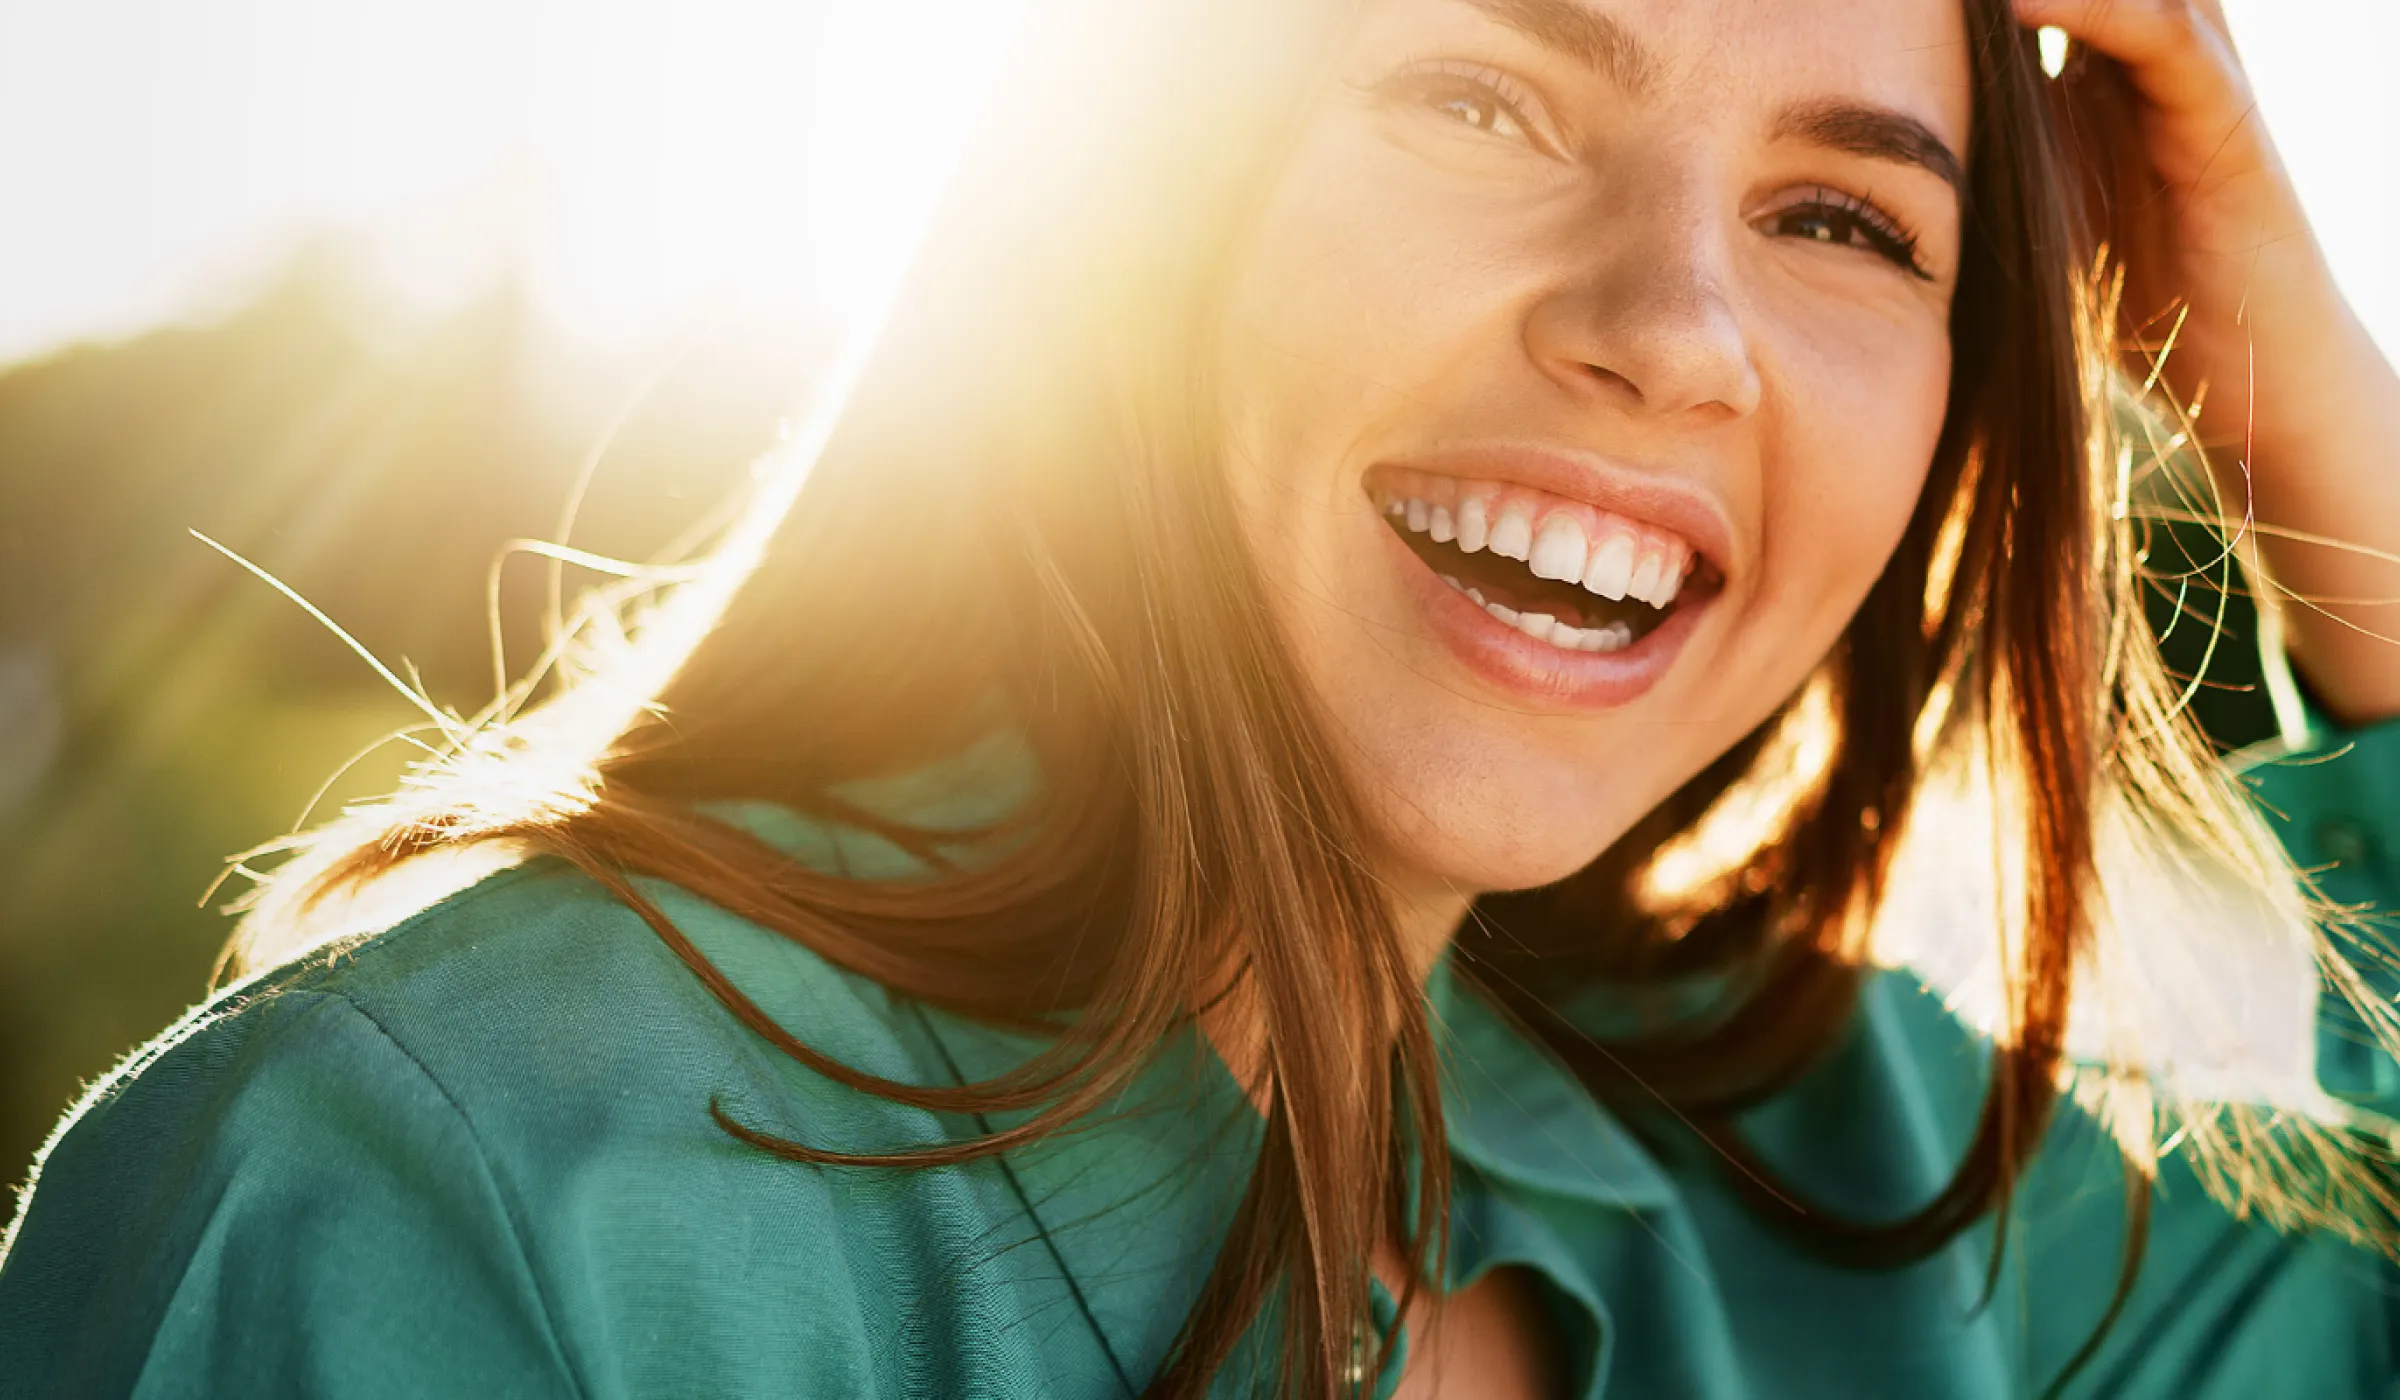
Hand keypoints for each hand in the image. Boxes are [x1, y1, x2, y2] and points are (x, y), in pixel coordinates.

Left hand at [2015, 0, 2399, 726]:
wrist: (2233, 358)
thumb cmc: (2119, 281)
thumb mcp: (2021, 194)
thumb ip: (1967, 145)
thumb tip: (1855, 140)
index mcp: (2100, 52)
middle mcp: (2150, 42)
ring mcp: (2191, 71)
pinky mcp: (2220, 115)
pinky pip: (2161, 38)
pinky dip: (2093, 11)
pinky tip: (2019, 7)